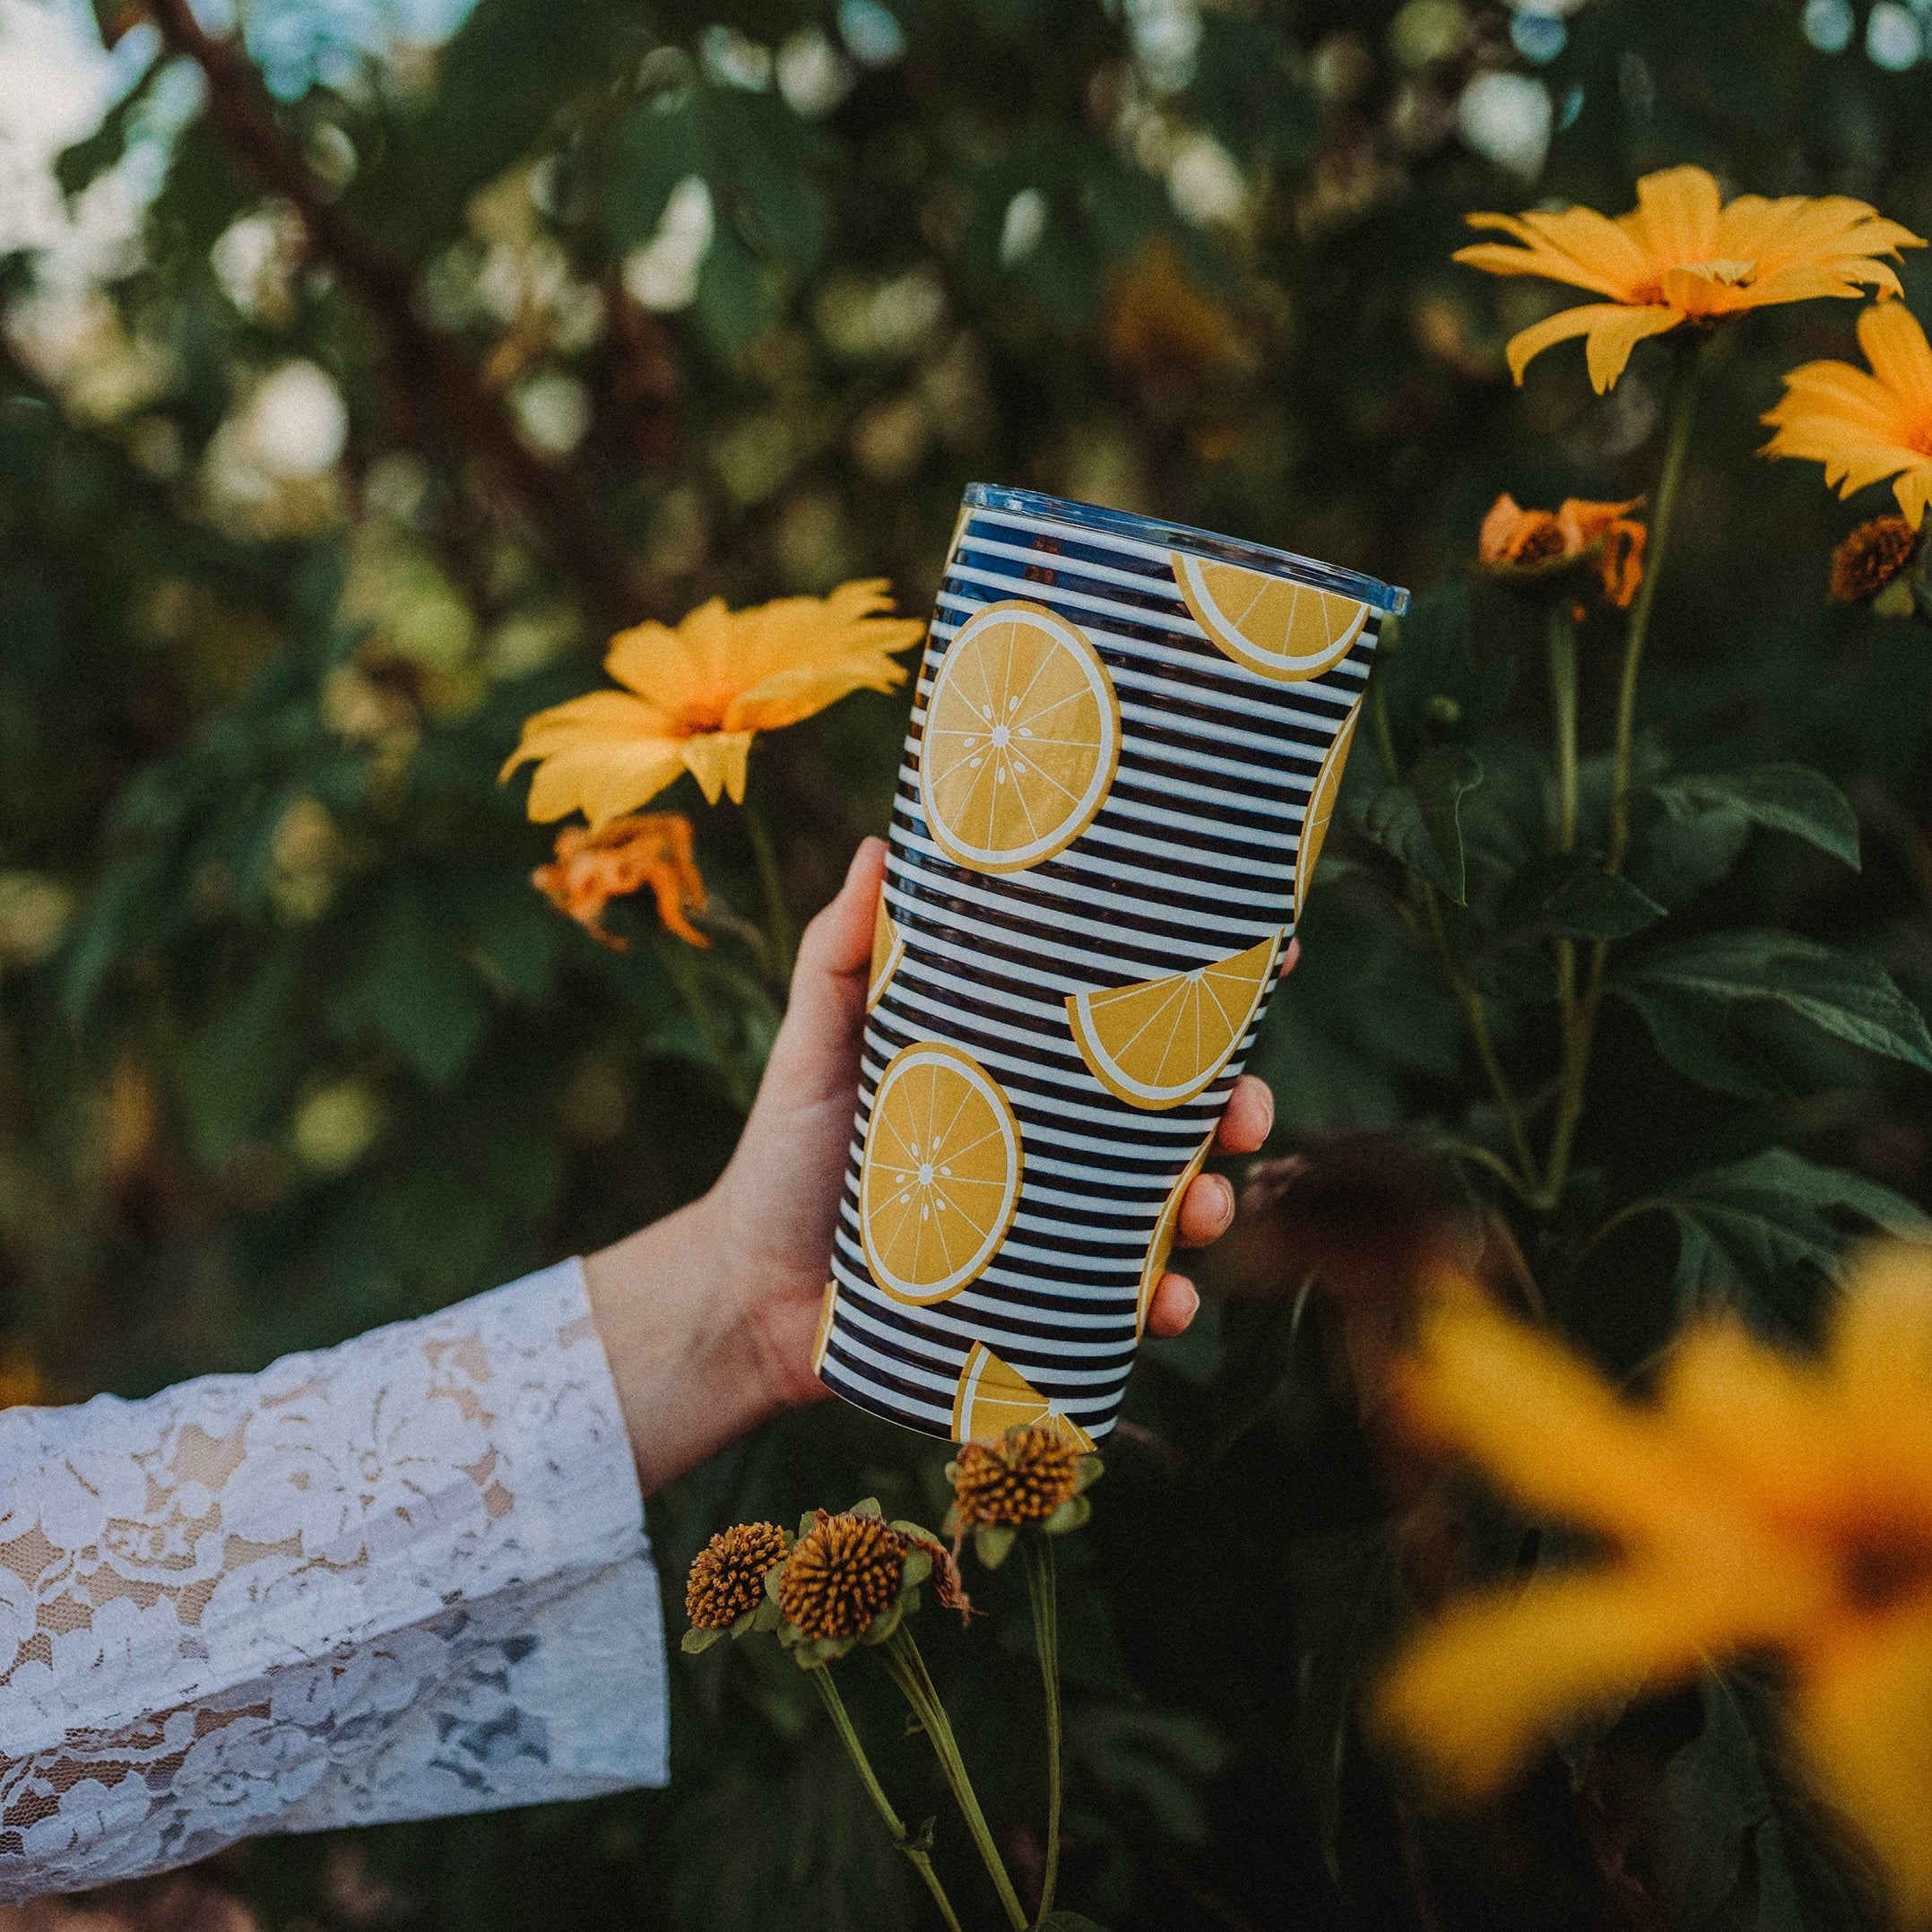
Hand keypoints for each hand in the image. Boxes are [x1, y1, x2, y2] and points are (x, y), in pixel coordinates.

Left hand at [585, 836, 1292, 1491]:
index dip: (1208, 994)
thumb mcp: (817, 1044)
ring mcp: (1055, 1223)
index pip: (1128, 1021)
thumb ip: (840, 956)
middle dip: (1238, 1108)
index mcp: (1022, 1066)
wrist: (748, 1290)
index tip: (1276, 958)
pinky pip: (1122, 1299)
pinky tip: (1165, 1302)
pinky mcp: (1042, 1298)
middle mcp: (1055, 1141)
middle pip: (1178, 1115)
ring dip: (1213, 1206)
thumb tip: (877, 846)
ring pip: (1171, 1206)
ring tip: (1203, 1212)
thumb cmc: (784, 1155)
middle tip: (1248, 1113)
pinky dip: (1161, 1302)